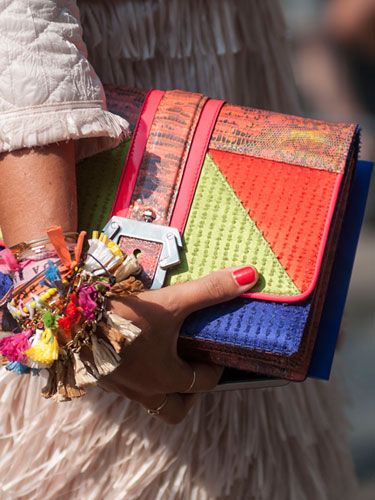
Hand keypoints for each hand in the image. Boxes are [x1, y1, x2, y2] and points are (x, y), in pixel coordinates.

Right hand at [99, 266, 257, 424]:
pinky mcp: (98, 375)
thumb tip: (250, 276)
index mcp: (165, 378)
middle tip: (192, 366)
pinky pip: (126, 385)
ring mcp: (118, 386)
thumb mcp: (171, 302)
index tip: (217, 354)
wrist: (67, 316)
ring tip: (166, 355)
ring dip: (162, 383)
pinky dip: (138, 372)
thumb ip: (210, 290)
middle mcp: (142, 390)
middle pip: (174, 410)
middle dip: (189, 394)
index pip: (202, 384)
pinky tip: (135, 346)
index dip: (215, 369)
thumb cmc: (123, 315)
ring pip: (149, 399)